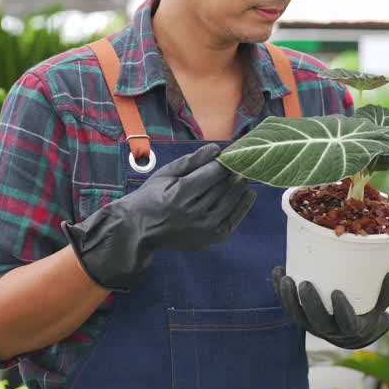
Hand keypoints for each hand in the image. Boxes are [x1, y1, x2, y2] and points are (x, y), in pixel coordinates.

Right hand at [63, 144, 255, 289]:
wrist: (139, 231)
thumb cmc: (151, 197)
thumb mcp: (166, 174)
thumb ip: (191, 161)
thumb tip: (216, 149)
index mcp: (181, 194)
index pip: (213, 173)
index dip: (224, 162)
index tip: (230, 154)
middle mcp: (195, 213)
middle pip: (224, 187)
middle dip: (233, 172)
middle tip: (241, 161)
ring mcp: (204, 229)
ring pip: (231, 202)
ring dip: (241, 186)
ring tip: (244, 173)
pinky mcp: (210, 239)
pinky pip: (233, 220)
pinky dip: (243, 206)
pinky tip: (249, 193)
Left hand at [272, 267, 388, 349]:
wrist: (350, 332)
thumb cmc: (368, 313)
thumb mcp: (381, 305)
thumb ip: (387, 292)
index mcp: (351, 329)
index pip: (345, 324)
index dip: (341, 311)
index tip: (338, 293)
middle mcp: (329, 330)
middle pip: (316, 322)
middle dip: (308, 303)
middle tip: (305, 284)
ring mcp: (312, 325)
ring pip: (297, 316)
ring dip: (288, 298)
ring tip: (286, 278)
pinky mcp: (301, 317)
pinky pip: (288, 306)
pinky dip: (281, 291)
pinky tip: (278, 271)